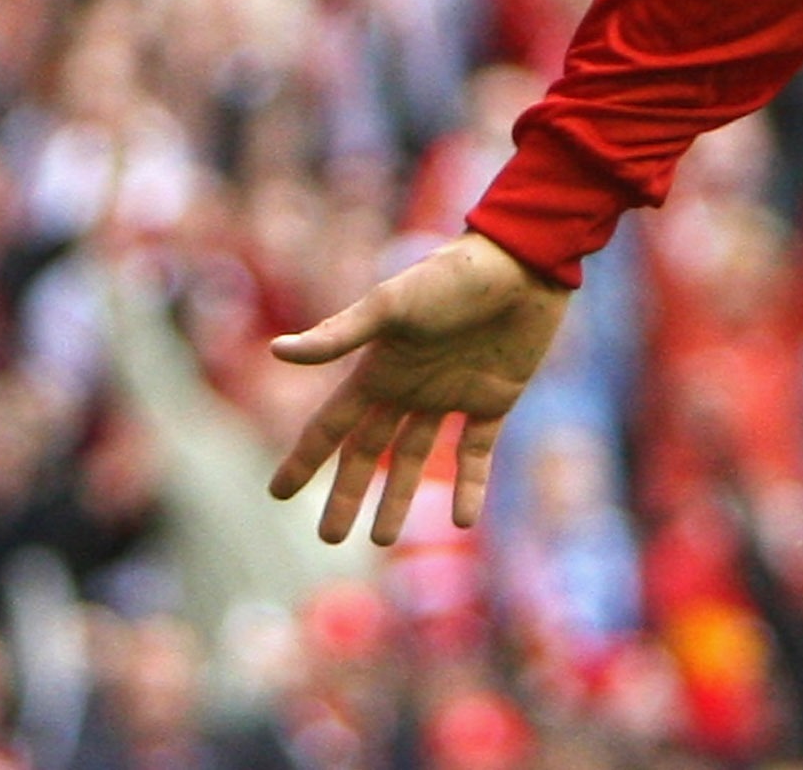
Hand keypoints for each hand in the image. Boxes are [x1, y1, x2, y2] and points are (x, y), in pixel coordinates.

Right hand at [267, 231, 570, 544]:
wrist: (525, 262)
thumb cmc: (454, 276)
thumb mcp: (392, 305)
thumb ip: (340, 334)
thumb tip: (277, 351)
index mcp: (379, 369)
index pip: (332, 425)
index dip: (305, 459)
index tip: (278, 494)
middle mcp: (410, 387)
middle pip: (370, 452)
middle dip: (349, 493)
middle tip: (330, 540)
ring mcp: (453, 394)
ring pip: (418, 458)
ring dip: (401, 498)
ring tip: (383, 541)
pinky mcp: (496, 398)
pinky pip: (478, 452)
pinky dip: (472, 486)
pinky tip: (466, 522)